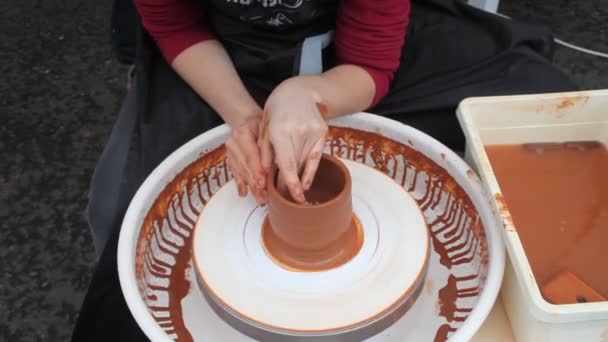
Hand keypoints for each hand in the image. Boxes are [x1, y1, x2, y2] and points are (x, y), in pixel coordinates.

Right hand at [225, 115, 267, 203]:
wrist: (249, 122)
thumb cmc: (263, 126)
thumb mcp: (269, 131)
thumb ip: (271, 147)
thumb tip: (281, 167)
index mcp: (243, 133)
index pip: (251, 155)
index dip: (257, 171)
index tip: (263, 183)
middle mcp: (233, 143)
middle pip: (245, 167)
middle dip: (255, 184)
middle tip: (264, 197)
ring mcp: (230, 152)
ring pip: (241, 172)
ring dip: (250, 187)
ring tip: (260, 199)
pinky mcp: (229, 159)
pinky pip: (235, 173)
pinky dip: (240, 184)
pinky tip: (243, 193)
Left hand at [259, 77, 328, 203]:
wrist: (298, 91)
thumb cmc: (276, 109)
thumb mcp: (264, 127)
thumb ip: (265, 151)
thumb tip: (267, 174)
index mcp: (280, 129)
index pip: (286, 161)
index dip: (290, 181)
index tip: (293, 196)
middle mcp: (298, 130)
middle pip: (296, 164)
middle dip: (289, 183)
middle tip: (284, 199)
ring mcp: (313, 130)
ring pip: (306, 162)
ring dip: (299, 179)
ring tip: (292, 194)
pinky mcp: (323, 131)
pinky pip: (316, 157)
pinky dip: (310, 171)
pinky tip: (306, 184)